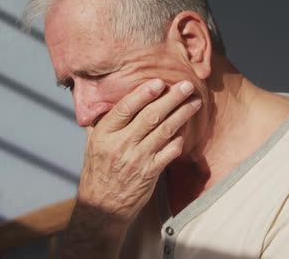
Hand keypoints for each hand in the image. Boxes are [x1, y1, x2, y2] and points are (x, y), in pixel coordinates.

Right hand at [60, 79, 200, 257]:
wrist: (102, 206)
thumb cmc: (99, 170)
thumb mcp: (93, 143)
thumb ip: (102, 121)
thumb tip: (108, 96)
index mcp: (105, 134)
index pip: (126, 108)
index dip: (143, 93)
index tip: (159, 82)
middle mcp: (121, 145)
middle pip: (150, 116)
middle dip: (171, 98)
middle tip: (187, 85)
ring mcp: (137, 159)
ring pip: (164, 131)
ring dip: (182, 114)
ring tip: (195, 102)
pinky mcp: (150, 173)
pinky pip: (169, 152)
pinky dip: (179, 140)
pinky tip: (187, 129)